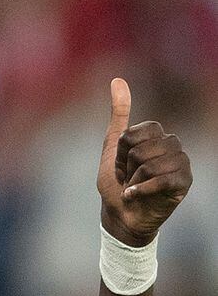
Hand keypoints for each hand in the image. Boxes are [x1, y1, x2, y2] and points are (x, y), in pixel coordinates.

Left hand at [97, 78, 191, 245]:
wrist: (120, 215)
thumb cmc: (115, 182)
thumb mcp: (111, 145)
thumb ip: (118, 114)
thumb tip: (117, 80)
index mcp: (155, 134)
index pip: (136, 132)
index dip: (121, 150)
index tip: (118, 163)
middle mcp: (171, 145)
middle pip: (142, 148)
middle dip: (126, 166)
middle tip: (127, 177)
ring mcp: (180, 163)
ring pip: (152, 164)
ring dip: (134, 179)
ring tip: (134, 186)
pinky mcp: (184, 183)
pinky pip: (163, 179)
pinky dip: (141, 189)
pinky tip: (134, 195)